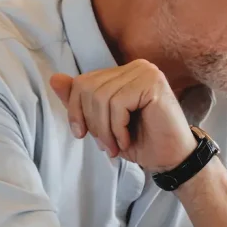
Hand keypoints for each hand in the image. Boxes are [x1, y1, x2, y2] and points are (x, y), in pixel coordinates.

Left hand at [49, 59, 194, 172]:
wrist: (172, 159)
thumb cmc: (141, 141)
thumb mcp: (102, 123)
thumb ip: (81, 102)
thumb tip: (55, 78)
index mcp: (124, 72)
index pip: (83, 82)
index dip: (76, 110)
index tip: (83, 134)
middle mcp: (136, 67)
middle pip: (88, 88)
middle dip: (91, 122)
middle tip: (106, 145)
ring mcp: (146, 72)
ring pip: (101, 96)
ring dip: (104, 129)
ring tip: (116, 146)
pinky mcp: (153, 84)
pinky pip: (118, 103)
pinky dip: (117, 128)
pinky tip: (127, 139)